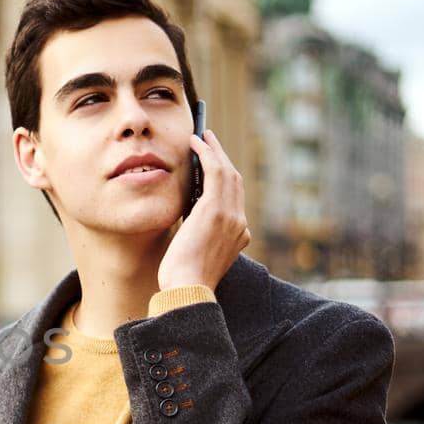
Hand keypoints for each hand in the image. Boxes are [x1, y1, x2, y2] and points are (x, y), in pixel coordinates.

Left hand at [159, 128, 251, 290]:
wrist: (187, 289)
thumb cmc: (183, 278)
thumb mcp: (197, 253)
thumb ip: (200, 234)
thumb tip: (189, 218)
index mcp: (239, 235)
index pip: (235, 198)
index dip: (225, 178)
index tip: (213, 164)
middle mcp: (240, 223)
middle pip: (235, 181)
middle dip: (222, 157)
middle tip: (209, 140)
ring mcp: (231, 216)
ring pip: (228, 172)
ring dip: (215, 150)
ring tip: (203, 135)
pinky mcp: (216, 210)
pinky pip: (216, 171)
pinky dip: (207, 153)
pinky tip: (196, 142)